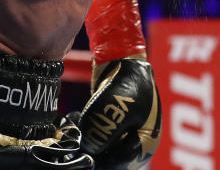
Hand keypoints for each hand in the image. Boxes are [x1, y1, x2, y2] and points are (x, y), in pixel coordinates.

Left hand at [77, 0, 160, 169]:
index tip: (79, 155)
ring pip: (102, 150)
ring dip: (88, 143)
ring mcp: (125, 136)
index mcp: (146, 142)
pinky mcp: (112, 128)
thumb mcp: (114, 107)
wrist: (121, 59)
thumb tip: (87, 149)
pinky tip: (75, 129)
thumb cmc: (126, 81)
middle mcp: (137, 143)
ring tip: (73, 135)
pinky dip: (87, 136)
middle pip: (111, 158)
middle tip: (74, 144)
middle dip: (92, 151)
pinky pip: (98, 139)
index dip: (98, 159)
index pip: (119, 162)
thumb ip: (102, 132)